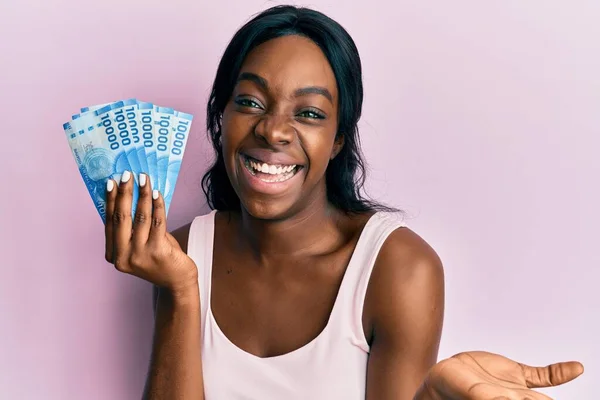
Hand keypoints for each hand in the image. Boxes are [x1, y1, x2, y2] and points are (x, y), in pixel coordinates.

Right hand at [104, 171, 197, 296]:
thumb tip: (128, 195)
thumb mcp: (139, 244)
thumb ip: (132, 227)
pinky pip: (157, 222)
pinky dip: (157, 205)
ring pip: (140, 218)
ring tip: (144, 179)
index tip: (111, 182)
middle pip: (121, 218)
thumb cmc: (158, 257)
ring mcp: (140, 256)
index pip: (110, 222)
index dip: (111, 200)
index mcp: (114, 255)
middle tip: (127, 175)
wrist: (177, 281)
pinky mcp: (158, 252)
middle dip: (124, 193)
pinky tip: (157, 193)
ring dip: (142, 195)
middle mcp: (123, 257)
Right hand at [420, 351, 583, 399]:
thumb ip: (490, 396)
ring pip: (544, 394)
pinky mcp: (518, 375)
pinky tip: (576, 368)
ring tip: (566, 382)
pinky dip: (561, 372)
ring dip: (552, 397)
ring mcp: (519, 389)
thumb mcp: (475, 393)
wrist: (445, 377)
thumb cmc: (454, 390)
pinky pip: (544, 375)